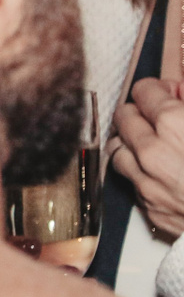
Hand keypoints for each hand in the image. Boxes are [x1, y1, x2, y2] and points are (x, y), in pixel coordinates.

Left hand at [111, 78, 183, 237]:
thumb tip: (180, 90)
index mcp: (174, 125)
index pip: (143, 91)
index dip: (156, 90)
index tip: (165, 93)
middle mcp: (153, 152)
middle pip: (123, 117)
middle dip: (139, 112)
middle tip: (157, 115)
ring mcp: (147, 182)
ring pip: (118, 149)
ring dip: (132, 142)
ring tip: (152, 142)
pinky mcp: (149, 206)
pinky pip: (131, 180)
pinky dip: (140, 171)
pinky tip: (160, 170)